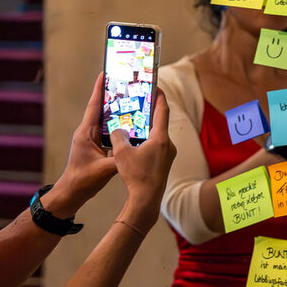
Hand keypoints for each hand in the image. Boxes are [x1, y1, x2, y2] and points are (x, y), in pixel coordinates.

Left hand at [44, 73, 117, 217]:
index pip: (94, 106)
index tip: (104, 73)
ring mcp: (90, 139)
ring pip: (104, 119)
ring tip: (129, 98)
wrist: (72, 193)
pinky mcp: (95, 146)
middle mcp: (87, 132)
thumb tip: (135, 150)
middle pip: (100, 109)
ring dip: (115, 109)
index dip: (99, 89)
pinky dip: (116, 124)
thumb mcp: (104, 169)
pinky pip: (107, 130)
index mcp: (86, 133)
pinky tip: (128, 122)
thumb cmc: (83, 180)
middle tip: (123, 82)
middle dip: (110, 95)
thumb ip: (120, 159)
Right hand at [111, 88, 176, 229]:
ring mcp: (168, 155)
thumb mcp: (122, 153)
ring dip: (147, 128)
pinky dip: (147, 141)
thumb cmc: (136, 176)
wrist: (147, 200)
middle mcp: (168, 145)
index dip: (159, 96)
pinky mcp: (165, 164)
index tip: (156, 86)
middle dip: (151, 112)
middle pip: (160, 122)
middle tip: (142, 102)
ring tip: (135, 122)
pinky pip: (157, 147)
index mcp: (160, 138)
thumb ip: (118, 135)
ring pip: (157, 136)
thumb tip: (118, 129)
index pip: (162, 110)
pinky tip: (136, 144)